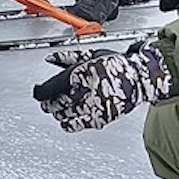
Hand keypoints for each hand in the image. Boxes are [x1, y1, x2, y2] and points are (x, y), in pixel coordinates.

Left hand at [32, 41, 174, 132]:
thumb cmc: (116, 64)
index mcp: (83, 72)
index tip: (37, 92)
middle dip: (49, 103)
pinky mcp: (103, 116)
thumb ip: (68, 57)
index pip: (54, 86)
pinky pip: (80, 123)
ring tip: (56, 110)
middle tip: (46, 103)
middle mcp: (88, 89)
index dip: (42, 91)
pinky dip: (70, 124)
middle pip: (59, 101)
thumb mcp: (91, 54)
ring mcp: (95, 104)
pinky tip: (66, 122)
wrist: (140, 78)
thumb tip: (49, 58)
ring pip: (67, 113)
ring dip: (58, 112)